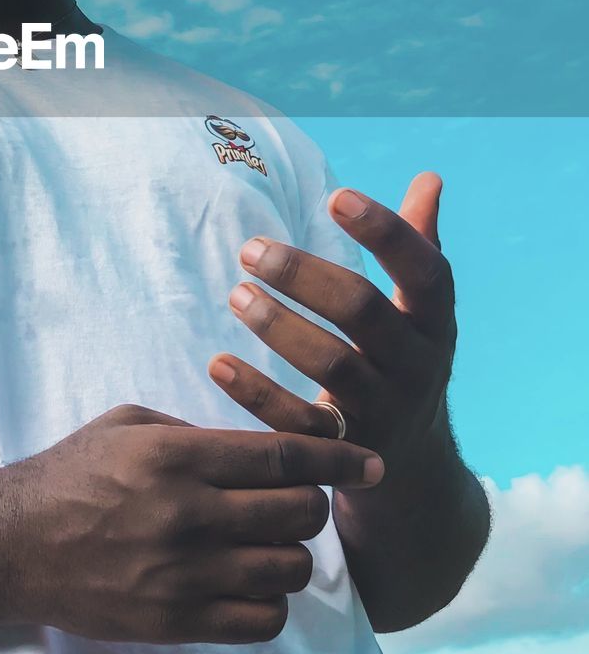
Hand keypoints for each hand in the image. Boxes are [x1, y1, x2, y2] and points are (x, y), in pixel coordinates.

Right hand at [3, 402, 384, 645]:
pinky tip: (252, 584)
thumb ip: (194, 432)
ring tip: (270, 543)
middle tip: (302, 501)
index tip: (371, 462)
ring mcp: (184, 574)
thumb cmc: (73, 472)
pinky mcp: (177, 621)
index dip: (336, 459)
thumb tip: (257, 447)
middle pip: (297, 513)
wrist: (15, 542)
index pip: (282, 458)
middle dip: (315, 504)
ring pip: (288, 568)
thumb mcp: (129, 424)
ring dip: (291, 553)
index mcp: (177, 457)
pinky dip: (271, 602)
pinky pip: (262, 621)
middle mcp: (189, 514)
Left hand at [206, 172, 455, 483]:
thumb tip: (430, 177)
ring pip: (331, 365)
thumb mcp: (422, 314)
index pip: (425, 272)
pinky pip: (299, 424)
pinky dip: (256, 396)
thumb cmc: (405, 366)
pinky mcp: (343, 452)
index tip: (335, 196)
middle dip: (305, 275)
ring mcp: (384, 411)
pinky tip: (218, 363)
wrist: (415, 476)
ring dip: (278, 327)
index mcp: (435, 323)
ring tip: (236, 294)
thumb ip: (419, 245)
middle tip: (250, 248)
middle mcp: (418, 366)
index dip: (386, 232)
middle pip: (364, 311)